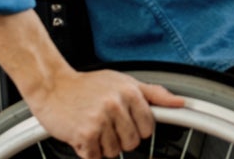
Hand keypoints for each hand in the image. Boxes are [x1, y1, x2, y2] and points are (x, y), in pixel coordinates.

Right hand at [25, 67, 184, 158]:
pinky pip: (96, 157)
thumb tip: (180, 102)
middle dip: (120, 139)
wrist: (52, 85)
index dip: (138, 129)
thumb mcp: (124, 82)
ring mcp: (100, 120)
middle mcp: (117, 105)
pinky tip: (83, 135)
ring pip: (114, 152)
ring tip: (93, 127)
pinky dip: (89, 151)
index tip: (125, 123)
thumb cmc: (88, 85)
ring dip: (103, 146)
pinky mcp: (84, 134)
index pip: (148, 127)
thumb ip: (154, 93)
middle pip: (132, 143)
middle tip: (106, 125)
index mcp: (130, 92)